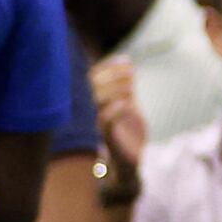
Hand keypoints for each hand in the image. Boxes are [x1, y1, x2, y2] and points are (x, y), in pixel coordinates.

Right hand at [89, 52, 148, 173]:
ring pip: (96, 101)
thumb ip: (125, 88)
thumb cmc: (127, 133)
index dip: (108, 67)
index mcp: (93, 102)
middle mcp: (89, 111)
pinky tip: (127, 102)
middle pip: (92, 86)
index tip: (126, 60)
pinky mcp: (104, 138)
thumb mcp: (127, 106)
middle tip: (131, 71)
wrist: (130, 161)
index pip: (93, 77)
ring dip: (114, 89)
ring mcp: (94, 124)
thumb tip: (128, 66)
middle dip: (112, 75)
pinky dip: (115, 110)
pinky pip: (104, 122)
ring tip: (132, 84)